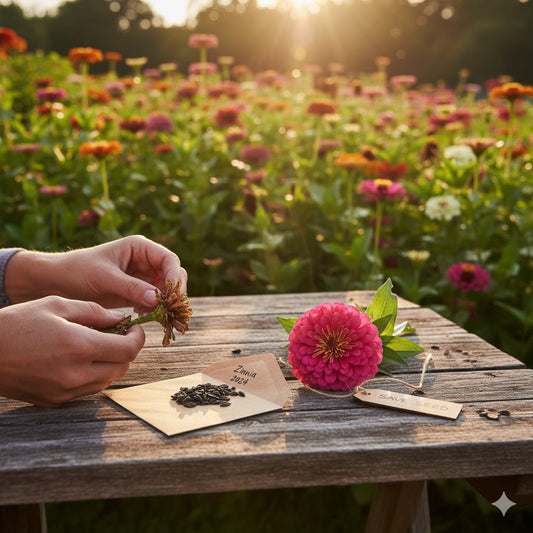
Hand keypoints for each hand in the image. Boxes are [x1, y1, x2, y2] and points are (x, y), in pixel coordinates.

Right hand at [0, 296, 143, 406]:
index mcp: (79, 346)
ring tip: (98, 345)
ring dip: (111, 364)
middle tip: (118, 335)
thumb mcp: (56, 305)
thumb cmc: (17, 323)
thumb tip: (121, 319)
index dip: (138, 338)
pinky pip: (87, 390)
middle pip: (122, 367)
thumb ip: (94, 312)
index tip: (135, 328)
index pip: (128, 350)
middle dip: (126, 350)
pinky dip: (93, 375)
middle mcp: (75, 374)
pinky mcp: (55, 401)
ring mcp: (65, 391)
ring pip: (107, 381)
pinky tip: (80, 359)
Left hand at [5, 235, 187, 314]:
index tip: (172, 295)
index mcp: (139, 248)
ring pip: (166, 290)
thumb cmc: (78, 271)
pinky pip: (155, 301)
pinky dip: (155, 309)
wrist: (58, 282)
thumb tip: (157, 299)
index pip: (168, 259)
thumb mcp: (104, 277)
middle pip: (173, 274)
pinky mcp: (137, 293)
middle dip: (173, 292)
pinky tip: (142, 314)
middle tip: (169, 309)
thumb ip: (131, 287)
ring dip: (165, 302)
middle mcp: (145, 261)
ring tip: (154, 313)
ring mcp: (142, 277)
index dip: (174, 276)